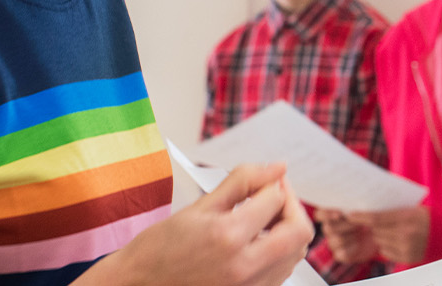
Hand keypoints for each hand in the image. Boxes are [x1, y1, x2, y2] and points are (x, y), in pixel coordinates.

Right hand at [81, 163, 314, 285]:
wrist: (140, 283)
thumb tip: (277, 167)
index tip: (263, 181)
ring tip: (262, 219)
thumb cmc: (162, 246)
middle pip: (300, 231)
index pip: (276, 200)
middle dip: (291, 207)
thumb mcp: (200, 205)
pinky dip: (279, 251)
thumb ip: (243, 181)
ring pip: (295, 252)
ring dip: (287, 229)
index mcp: (228, 236)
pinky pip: (282, 270)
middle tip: (273, 196)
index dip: (273, 184)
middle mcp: (244, 266)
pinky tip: (257, 241)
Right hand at [315, 209, 377, 263]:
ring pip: (335, 241)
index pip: (320, 214)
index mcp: (331, 213)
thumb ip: (354, 207)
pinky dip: (352, 248)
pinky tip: (359, 243)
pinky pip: (341, 253)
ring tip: (362, 231)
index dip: (326, 214)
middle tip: (360, 223)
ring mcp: (333, 242)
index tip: (339, 214)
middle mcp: (329, 228)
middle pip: (328, 228)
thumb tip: (350, 212)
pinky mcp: (340, 254)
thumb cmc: (370, 215)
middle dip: (346, 225)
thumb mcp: (363, 207)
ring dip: (352, 236)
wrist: (380, 231)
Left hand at [344, 206, 429, 264]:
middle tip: (377, 221)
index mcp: (407, 217)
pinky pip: (386, 252)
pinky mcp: (407, 257)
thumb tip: (370, 209)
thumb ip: (393, 210)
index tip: (349, 215)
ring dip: (380, 236)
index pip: (377, 218)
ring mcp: (406, 247)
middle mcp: (406, 234)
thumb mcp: (413, 208)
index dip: (361, 216)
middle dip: (373, 226)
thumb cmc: (429, 218)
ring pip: (380, 241)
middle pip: (376, 231)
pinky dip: (386, 246)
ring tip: (392, 231)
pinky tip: (396, 240)